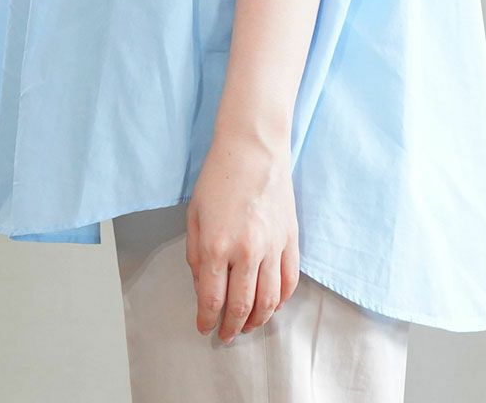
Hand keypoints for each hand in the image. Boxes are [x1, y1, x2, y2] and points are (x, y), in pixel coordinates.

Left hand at [185, 128, 300, 342]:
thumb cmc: (218, 178)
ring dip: (257, 320)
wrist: (254, 149)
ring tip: (248, 325)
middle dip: (232, 327)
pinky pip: (289, 280)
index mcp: (217, 245)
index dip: (207, 320)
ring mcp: (272, 247)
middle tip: (226, 335)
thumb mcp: (194, 216)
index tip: (205, 328)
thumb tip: (204, 288)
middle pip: (241, 307)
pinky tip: (271, 304)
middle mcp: (246, 251)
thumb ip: (196, 256)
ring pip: (269, 301)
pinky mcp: (291, 239)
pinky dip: (282, 300)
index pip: (212, 299)